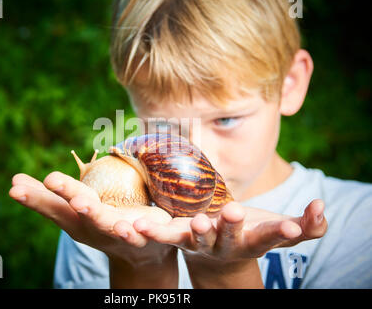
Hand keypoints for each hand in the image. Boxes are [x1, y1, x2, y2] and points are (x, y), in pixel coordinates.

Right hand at [8, 172, 173, 266]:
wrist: (143, 252)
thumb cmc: (103, 224)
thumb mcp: (74, 209)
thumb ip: (48, 197)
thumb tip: (13, 180)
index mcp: (79, 218)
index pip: (56, 205)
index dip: (37, 196)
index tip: (15, 187)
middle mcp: (97, 228)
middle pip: (83, 212)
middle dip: (69, 197)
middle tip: (53, 181)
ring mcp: (123, 234)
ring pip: (111, 226)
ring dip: (99, 217)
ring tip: (84, 204)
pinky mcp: (149, 237)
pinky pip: (148, 235)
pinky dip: (142, 232)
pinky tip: (137, 226)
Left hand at [132, 199, 326, 264]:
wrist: (219, 252)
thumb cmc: (250, 233)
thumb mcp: (276, 229)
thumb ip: (304, 224)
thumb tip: (322, 207)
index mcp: (252, 241)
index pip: (270, 237)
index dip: (282, 232)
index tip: (293, 227)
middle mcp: (226, 245)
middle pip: (228, 237)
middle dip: (230, 226)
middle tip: (232, 212)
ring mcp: (200, 243)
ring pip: (194, 239)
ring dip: (191, 232)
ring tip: (193, 223)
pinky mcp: (178, 237)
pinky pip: (163, 235)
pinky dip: (151, 232)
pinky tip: (138, 226)